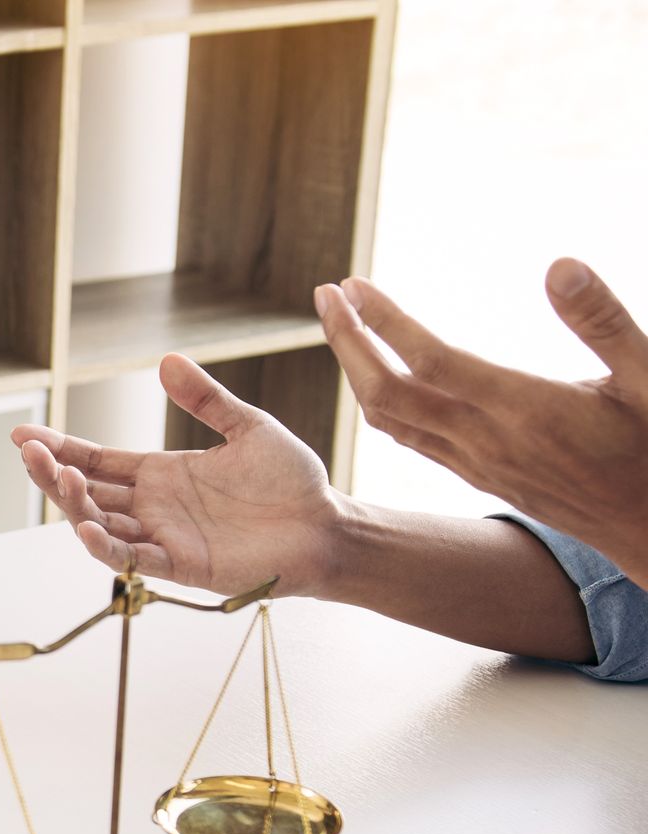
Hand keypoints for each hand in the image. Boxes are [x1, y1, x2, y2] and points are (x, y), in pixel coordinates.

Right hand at [12, 354, 347, 595]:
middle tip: (28, 452)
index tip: (23, 434)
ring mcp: (162, 537)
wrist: (326, 525)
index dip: (60, 448)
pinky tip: (87, 527)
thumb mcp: (247, 427)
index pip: (96, 460)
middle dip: (53, 474)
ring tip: (60, 477)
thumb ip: (205, 399)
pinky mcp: (181, 564)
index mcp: (160, 474)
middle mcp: (152, 507)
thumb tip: (166, 360)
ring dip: (74, 505)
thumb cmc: (292, 482)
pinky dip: (106, 547)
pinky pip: (133, 559)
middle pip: (87, 492)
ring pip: (100, 525)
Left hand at [316, 261, 647, 583]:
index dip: (385, 322)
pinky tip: (376, 373)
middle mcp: (486, 440)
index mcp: (525, 409)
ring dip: (355, 369)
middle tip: (324, 293)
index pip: (430, 361)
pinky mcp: (477, 474)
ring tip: (340, 323)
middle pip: (387, 391)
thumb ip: (603, 321)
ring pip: (388, 419)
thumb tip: (559, 265)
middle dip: (348, 340)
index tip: (352, 284)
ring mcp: (475, 462)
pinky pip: (409, 438)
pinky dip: (379, 401)